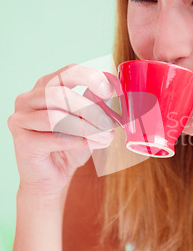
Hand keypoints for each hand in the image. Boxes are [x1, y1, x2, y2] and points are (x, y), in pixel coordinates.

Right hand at [7, 64, 116, 199]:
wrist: (52, 178)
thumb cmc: (70, 146)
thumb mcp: (87, 122)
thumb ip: (96, 106)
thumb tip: (114, 95)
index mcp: (45, 86)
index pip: (68, 72)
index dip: (90, 78)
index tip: (109, 91)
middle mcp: (28, 98)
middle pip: (59, 93)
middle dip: (90, 109)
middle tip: (110, 123)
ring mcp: (20, 119)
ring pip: (56, 117)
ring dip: (86, 127)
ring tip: (106, 137)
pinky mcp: (22, 141)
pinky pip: (54, 138)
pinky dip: (79, 141)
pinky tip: (94, 144)